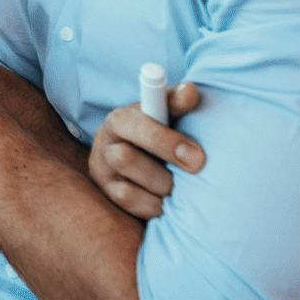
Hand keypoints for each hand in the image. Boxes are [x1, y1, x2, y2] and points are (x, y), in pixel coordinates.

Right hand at [88, 82, 204, 218]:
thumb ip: (177, 102)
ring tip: (177, 182)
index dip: (164, 140)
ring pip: (128, 189)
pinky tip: (167, 198)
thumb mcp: (166, 113)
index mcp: (119, 120)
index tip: (196, 154)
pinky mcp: (108, 195)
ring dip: (161, 187)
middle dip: (164, 169)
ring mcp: (102, 172)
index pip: (134, 125)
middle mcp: (104, 145)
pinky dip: (155, 205)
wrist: (141, 157)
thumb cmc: (159, 131)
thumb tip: (190, 91)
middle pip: (126, 159)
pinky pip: (133, 207)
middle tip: (197, 168)